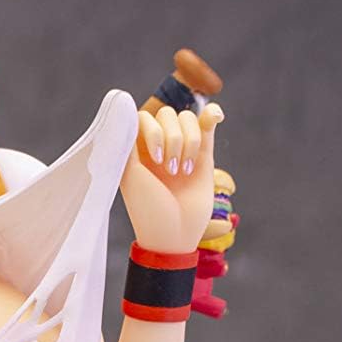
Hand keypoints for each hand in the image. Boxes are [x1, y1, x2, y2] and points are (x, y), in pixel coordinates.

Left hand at [120, 101, 224, 254]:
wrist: (173, 235)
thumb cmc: (147, 209)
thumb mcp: (129, 174)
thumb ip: (128, 140)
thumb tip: (126, 106)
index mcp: (137, 149)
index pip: (145, 117)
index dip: (153, 131)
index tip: (154, 159)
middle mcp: (159, 145)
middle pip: (168, 114)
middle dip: (172, 138)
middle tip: (169, 169)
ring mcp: (182, 148)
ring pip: (188, 119)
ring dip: (188, 141)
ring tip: (183, 171)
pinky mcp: (204, 156)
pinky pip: (207, 124)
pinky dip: (211, 115)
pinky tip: (215, 117)